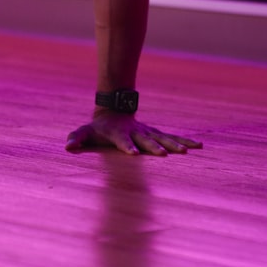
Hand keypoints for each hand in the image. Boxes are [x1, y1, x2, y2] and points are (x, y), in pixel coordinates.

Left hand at [65, 112, 202, 155]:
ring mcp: (148, 133)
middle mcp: (137, 133)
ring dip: (175, 145)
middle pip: (147, 141)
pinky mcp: (156, 134)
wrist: (114, 112)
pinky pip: (173, 137)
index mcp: (120, 134)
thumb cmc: (98, 127)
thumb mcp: (85, 132)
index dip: (128, 147)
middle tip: (164, 155)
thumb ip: (76, 138)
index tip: (134, 154)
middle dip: (155, 147)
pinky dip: (186, 141)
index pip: (123, 141)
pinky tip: (199, 146)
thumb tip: (66, 147)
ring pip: (164, 138)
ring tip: (187, 151)